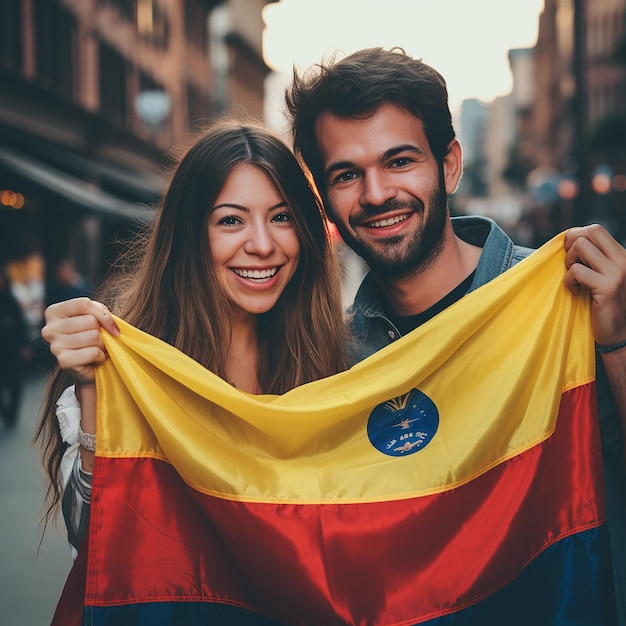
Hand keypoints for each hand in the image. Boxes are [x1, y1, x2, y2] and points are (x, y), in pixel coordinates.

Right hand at [41, 297, 119, 382]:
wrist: (88, 364)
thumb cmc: (91, 335)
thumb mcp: (95, 317)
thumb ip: (101, 314)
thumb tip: (112, 327)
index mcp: (54, 313)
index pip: (83, 304)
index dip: (103, 315)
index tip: (112, 326)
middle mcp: (50, 329)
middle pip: (90, 321)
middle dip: (102, 332)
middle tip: (98, 340)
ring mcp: (55, 346)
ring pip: (93, 336)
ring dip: (102, 345)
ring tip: (96, 349)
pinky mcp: (63, 361)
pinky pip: (93, 352)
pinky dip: (100, 356)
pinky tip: (94, 359)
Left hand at [564, 224, 625, 345]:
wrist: (618, 333)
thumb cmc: (603, 304)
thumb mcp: (602, 275)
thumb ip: (593, 259)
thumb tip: (569, 240)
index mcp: (622, 255)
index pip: (596, 229)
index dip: (576, 237)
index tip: (570, 255)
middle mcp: (623, 259)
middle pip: (590, 231)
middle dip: (571, 244)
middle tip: (570, 264)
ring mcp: (618, 272)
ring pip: (581, 247)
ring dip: (569, 263)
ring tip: (574, 279)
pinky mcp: (608, 286)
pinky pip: (576, 271)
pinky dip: (569, 280)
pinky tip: (575, 291)